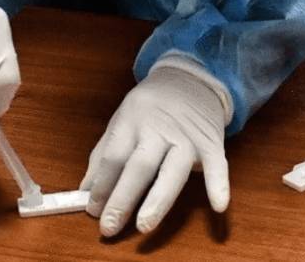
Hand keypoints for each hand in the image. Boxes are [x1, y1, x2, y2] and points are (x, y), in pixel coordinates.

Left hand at [80, 56, 231, 236]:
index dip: (101, 185)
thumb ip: (102, 154)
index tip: (92, 211)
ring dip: (158, 199)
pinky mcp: (211, 141)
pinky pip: (217, 165)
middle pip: (138, 165)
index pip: (113, 156)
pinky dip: (218, 185)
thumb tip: (86, 191)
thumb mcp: (121, 120)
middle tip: (109, 226)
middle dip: (122, 198)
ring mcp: (186, 135)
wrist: (190, 78)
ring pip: (173, 169)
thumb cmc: (150, 105)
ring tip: (144, 225)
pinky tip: (218, 206)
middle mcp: (158, 127)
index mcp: (131, 120)